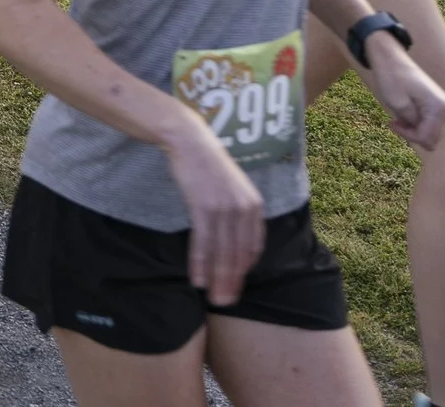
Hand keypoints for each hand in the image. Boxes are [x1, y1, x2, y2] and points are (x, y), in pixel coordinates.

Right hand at [161, 117, 266, 305]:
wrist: (189, 141)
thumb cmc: (207, 166)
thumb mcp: (232, 188)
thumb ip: (237, 212)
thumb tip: (233, 238)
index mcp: (254, 207)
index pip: (253, 247)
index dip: (245, 270)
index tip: (236, 286)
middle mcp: (244, 209)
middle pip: (239, 254)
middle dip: (232, 281)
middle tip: (226, 302)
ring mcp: (224, 208)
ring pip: (222, 252)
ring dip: (217, 279)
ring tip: (213, 298)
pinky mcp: (203, 207)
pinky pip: (203, 242)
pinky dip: (200, 264)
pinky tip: (197, 279)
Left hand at [362, 39, 444, 152]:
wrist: (390, 58)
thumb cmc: (391, 78)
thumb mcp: (397, 104)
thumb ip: (413, 124)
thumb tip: (428, 139)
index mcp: (440, 108)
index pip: (428, 138)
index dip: (408, 135)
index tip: (392, 123)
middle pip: (431, 137)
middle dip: (412, 133)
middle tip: (394, 120)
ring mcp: (444, 107)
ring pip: (429, 132)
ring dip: (412, 127)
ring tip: (397, 115)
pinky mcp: (438, 105)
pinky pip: (428, 123)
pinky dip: (414, 121)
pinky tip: (403, 113)